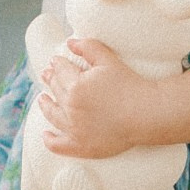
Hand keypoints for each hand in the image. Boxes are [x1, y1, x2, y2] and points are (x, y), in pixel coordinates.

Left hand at [36, 39, 149, 159]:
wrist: (146, 113)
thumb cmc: (129, 84)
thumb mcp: (108, 60)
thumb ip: (88, 47)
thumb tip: (69, 42)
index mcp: (75, 86)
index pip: (60, 71)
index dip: (57, 63)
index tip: (55, 61)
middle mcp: (71, 108)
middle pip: (55, 90)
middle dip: (50, 80)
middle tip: (47, 75)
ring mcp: (74, 129)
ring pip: (52, 115)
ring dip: (45, 105)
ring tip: (43, 99)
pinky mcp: (81, 146)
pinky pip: (58, 145)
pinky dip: (49, 140)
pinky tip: (46, 134)